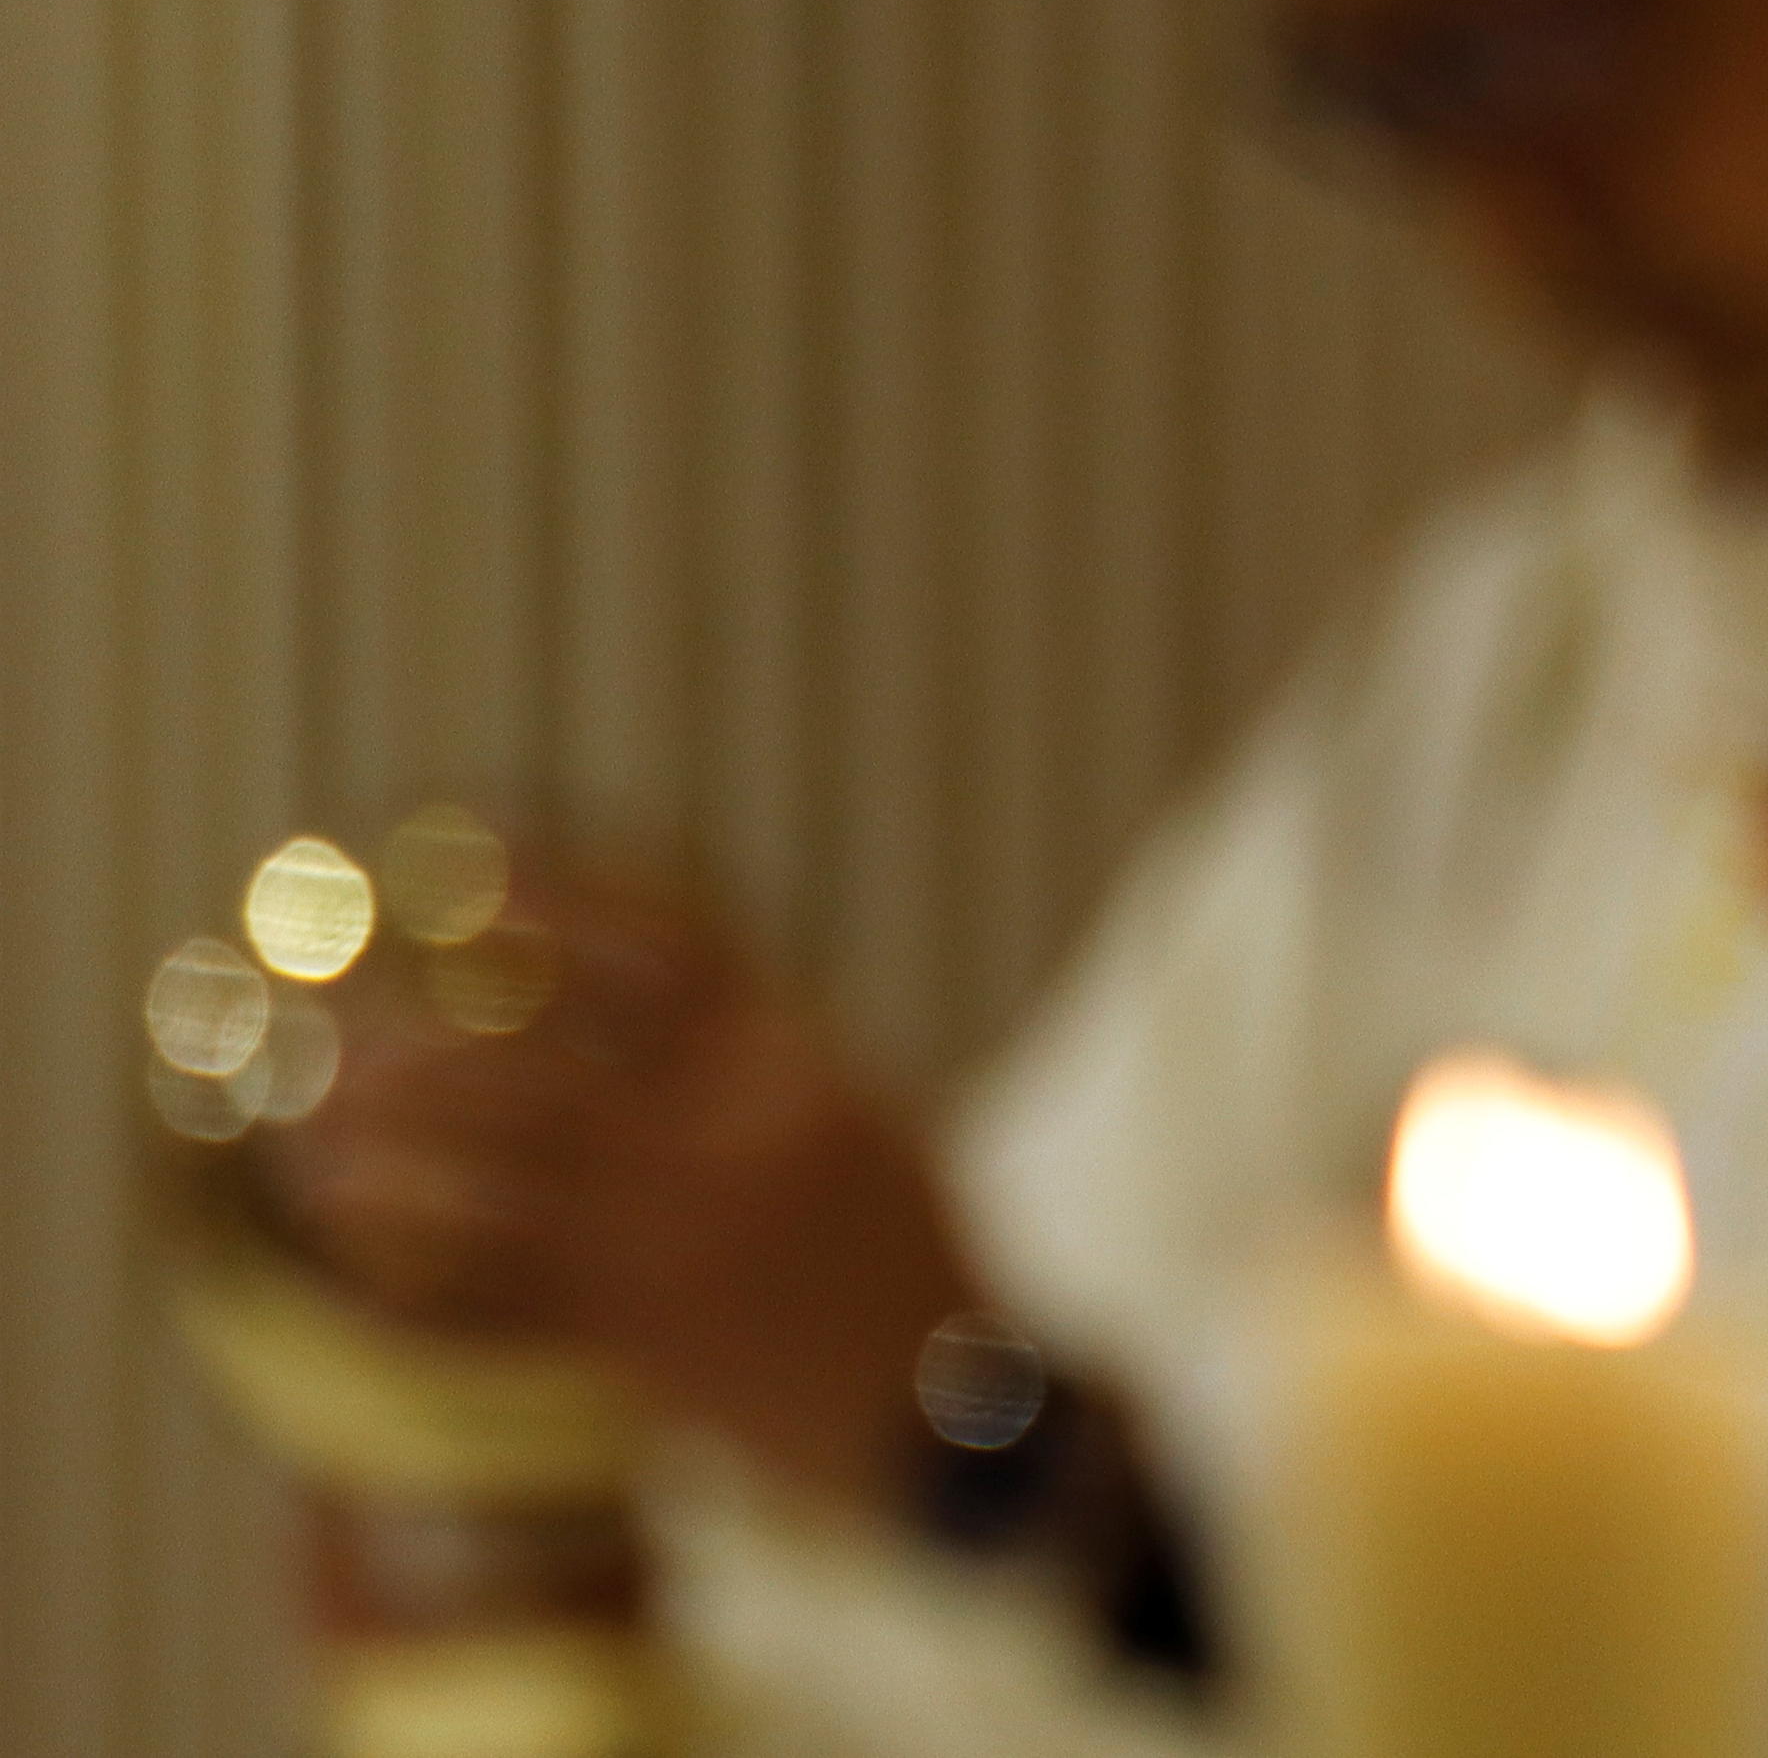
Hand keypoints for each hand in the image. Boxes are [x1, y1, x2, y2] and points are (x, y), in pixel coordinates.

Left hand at [258, 857, 982, 1507]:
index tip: (464, 866)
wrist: (945, 1412)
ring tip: (310, 1117)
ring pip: (499, 1172)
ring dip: (392, 1143)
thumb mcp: (855, 1118)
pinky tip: (347, 1230)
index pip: (665, 950)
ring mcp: (680, 1239)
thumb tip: (640, 994)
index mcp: (791, 1064)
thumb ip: (755, 1056)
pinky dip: (413, 1255)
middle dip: (423, 1042)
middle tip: (334, 1022)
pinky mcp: (641, 1338)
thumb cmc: (897, 1254)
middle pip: (546, 1064)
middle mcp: (727, 1135)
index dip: (563, 898)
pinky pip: (497, 1285)